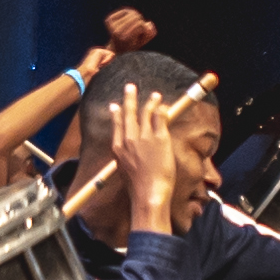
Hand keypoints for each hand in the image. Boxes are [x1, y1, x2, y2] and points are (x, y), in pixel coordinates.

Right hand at [100, 85, 207, 237]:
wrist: (148, 193)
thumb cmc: (138, 187)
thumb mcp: (124, 171)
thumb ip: (125, 159)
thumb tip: (127, 157)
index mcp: (118, 148)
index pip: (116, 125)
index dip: (116, 114)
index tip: (114, 106)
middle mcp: (129, 139)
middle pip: (128, 113)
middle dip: (129, 98)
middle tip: (130, 87)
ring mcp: (144, 137)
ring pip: (146, 113)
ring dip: (151, 102)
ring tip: (155, 95)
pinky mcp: (160, 138)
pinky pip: (161, 118)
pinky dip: (162, 110)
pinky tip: (164, 105)